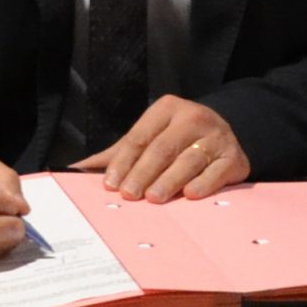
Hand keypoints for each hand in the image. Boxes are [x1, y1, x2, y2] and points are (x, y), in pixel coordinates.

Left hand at [76, 97, 250, 200]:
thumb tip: (73, 171)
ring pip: (189, 158)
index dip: (124, 162)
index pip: (140, 137)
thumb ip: (116, 155)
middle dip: (144, 172)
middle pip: (163, 147)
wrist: (225, 136)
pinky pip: (217, 171)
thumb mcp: (149, 138)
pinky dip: (204, 183)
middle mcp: (193, 117)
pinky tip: (190, 195)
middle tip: (129, 195)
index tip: (110, 184)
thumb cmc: (177, 140)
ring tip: (154, 198)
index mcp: (167, 108)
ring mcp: (217, 136)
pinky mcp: (233, 157)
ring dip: (170, 180)